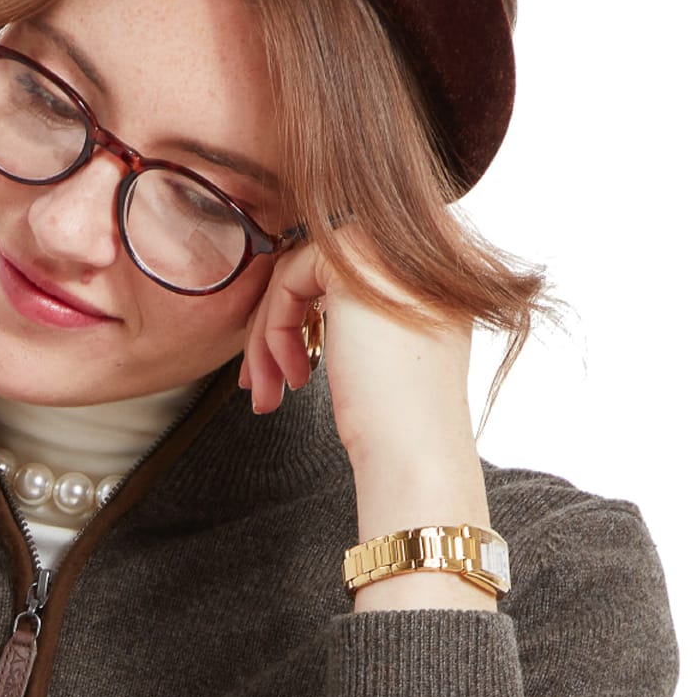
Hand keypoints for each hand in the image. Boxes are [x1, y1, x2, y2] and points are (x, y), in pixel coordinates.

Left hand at [236, 223, 494, 610]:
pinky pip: (288, 280)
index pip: (345, 270)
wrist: (414, 449)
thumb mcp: (386, 349)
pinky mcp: (356, 264)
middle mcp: (422, 247)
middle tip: (261, 383)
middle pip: (318, 270)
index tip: (285, 369)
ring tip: (266, 392)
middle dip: (276, 327)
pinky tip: (288, 377)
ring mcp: (391, 250)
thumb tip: (304, 301)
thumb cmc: (397, 420)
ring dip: (267, 337)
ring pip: (297, 276)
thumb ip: (361, 312)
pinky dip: (272, 329)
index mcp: (435, 268)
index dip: (306, 315)